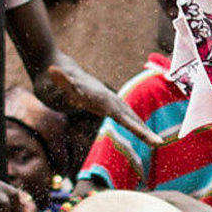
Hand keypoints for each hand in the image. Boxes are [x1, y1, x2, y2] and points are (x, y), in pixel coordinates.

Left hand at [35, 62, 162, 147]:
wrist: (55, 67)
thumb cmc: (53, 80)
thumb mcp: (54, 83)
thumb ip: (58, 79)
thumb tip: (52, 70)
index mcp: (101, 98)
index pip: (122, 117)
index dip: (137, 128)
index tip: (151, 139)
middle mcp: (107, 98)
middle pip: (130, 116)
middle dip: (144, 131)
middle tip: (160, 144)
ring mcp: (106, 99)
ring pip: (128, 115)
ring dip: (141, 128)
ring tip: (155, 141)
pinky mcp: (102, 102)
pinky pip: (122, 115)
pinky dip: (133, 123)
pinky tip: (140, 130)